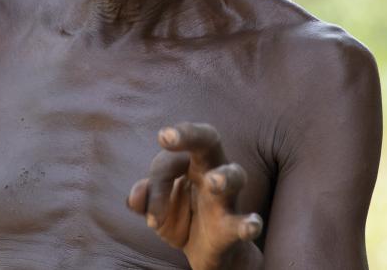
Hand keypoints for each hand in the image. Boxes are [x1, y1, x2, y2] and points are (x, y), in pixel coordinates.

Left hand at [126, 122, 263, 269]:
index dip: (156, 184)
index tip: (147, 211)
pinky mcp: (233, 228)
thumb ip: (145, 199)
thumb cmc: (181, 217)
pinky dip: (249, 223)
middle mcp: (213, 171)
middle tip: (166, 136)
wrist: (205, 253)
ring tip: (214, 182)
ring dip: (224, 177)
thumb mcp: (157, 209)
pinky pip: (243, 222)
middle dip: (190, 134)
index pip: (169, 160)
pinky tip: (251, 225)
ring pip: (234, 175)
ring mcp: (226, 198)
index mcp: (191, 162)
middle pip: (209, 140)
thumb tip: (135, 197)